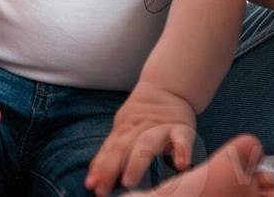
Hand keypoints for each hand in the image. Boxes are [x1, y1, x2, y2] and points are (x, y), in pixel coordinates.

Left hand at [85, 81, 195, 195]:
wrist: (169, 86)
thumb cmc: (143, 117)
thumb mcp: (123, 130)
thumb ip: (109, 153)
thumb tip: (91, 179)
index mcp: (125, 129)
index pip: (110, 149)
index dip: (101, 167)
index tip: (91, 186)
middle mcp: (140, 128)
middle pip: (123, 146)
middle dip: (111, 167)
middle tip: (103, 189)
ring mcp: (161, 128)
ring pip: (146, 143)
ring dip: (136, 162)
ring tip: (128, 181)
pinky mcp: (181, 128)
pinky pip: (182, 139)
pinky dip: (182, 150)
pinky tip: (181, 165)